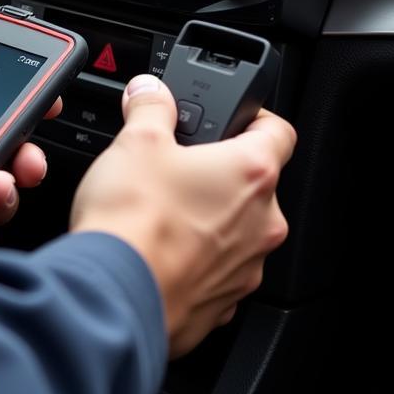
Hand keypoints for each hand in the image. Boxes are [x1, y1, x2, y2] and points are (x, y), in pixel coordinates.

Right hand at [70, 74, 294, 357]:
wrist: (115, 294)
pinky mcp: (221, 303)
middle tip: (176, 168)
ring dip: (206, 218)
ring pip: (235, 230)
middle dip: (217, 174)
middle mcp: (261, 223)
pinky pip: (215, 270)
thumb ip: (151, 107)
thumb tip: (150, 91)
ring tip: (159, 213)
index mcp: (251, 173)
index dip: (255, 119)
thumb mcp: (136, 141)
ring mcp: (245, 267)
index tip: (232, 119)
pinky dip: (193, 259)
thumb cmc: (134, 221)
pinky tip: (157, 250)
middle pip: (253, 184)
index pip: (279, 131)